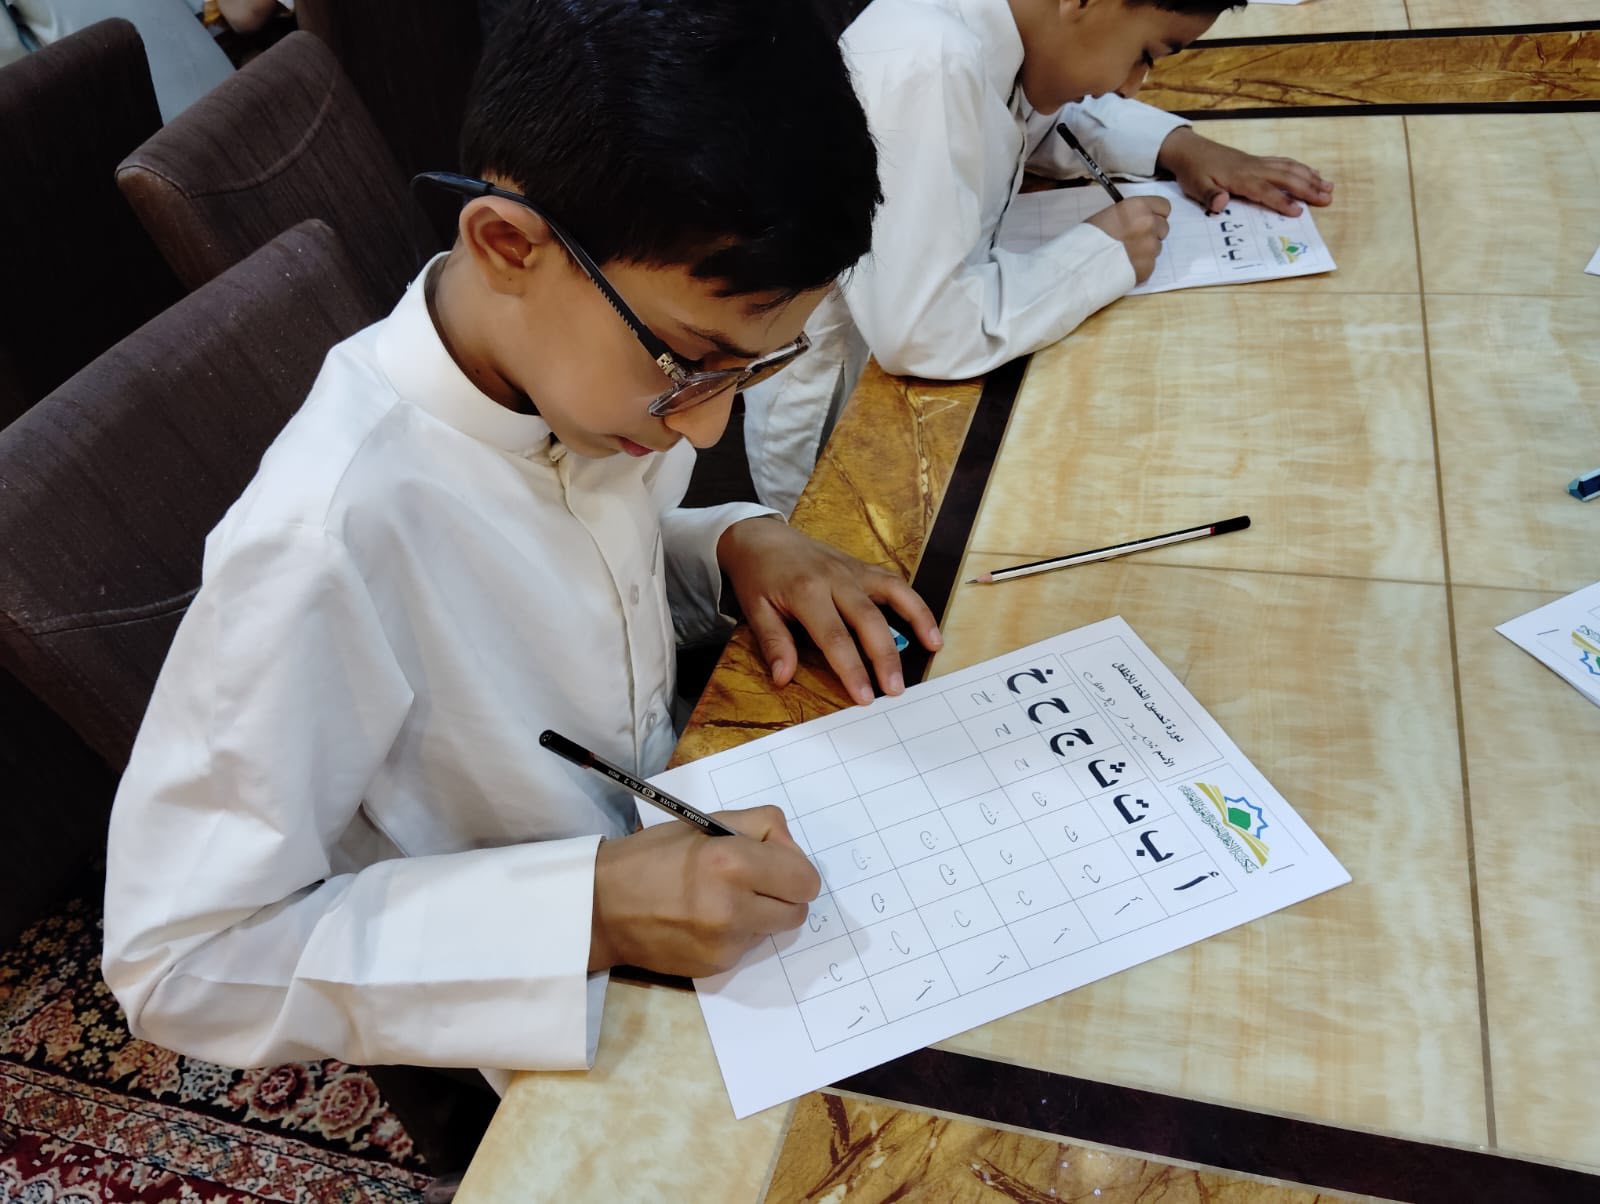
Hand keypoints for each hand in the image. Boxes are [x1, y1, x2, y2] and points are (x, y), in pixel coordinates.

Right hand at [589, 805, 820, 976]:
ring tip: (723, 898)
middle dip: (784, 894)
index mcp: (731, 863)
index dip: (794, 868)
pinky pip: (748, 947)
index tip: (774, 862)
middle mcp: (733, 908)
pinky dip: (738, 932)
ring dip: (760, 914)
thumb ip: (760, 825)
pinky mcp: (716, 967)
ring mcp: (725, 944)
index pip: (805, 879)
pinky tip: (706, 920)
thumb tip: (791, 848)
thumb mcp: (705, 823)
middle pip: (798, 911)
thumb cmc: (652, 856)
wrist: (602, 907)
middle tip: (755, 880)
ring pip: (774, 930)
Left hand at [717, 516, 941, 705]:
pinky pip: (894, 583)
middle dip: (885, 657)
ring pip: (892, 594)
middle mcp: (835, 579)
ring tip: (934, 647)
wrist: (761, 536)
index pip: (834, 638)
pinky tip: (928, 625)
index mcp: (806, 592)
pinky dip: (914, 603)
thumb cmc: (757, 577)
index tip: (864, 697)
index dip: (852, 670)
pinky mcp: (862, 567)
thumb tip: (783, 678)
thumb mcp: (755, 610)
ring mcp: (852, 570)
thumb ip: (774, 643)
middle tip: (896, 689)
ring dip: (916, 620)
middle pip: (868, 620)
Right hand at [1085, 196, 1171, 283]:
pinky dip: (1141, 266)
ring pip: (1157, 248)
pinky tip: (1125, 266)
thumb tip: (1137, 221)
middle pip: (1163, 228)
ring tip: (1126, 255)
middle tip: (1134, 240)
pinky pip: (1150, 265)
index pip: (1164, 207)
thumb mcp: (1109, 214)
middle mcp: (1150, 225)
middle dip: (1152, 233)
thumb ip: (1130, 215)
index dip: (1156, 214)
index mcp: (1139, 207)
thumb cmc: (1088, 236)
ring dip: (1146, 250)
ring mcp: (1151, 248)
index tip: (1147, 220)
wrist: (1081, 264)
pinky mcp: (1148, 268)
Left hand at [1157, 127, 1332, 216]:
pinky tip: (1312, 173)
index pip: (1265, 191)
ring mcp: (1257, 163)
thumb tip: (1221, 203)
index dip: (1282, 201)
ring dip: (1310, 177)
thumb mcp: (1194, 186)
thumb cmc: (1193, 171)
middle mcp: (1254, 168)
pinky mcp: (1257, 161)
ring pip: (1289, 168)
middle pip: (1286, 177)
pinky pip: (1284, 163)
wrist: (1190, 150)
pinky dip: (1300, 168)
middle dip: (1308, 188)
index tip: (1299, 212)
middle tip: (1328, 199)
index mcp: (1240, 178)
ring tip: (1329, 187)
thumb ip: (1209, 195)